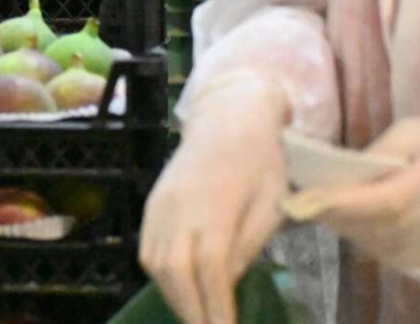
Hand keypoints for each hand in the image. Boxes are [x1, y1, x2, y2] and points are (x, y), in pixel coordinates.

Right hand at [139, 75, 290, 323]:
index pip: (211, 270)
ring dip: (173, 296)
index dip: (216, 307)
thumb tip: (227, 284)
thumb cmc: (262, 160)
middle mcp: (180, 208)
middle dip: (191, 310)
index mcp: (216, 208)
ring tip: (196, 316)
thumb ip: (247, 246)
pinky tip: (179, 287)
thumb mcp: (271, 204)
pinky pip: (147, 247)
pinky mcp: (152, 202)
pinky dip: (160, 275)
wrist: (228, 116)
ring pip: (154, 263)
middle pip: (175, 272)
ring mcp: (160, 204)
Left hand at [280, 118, 419, 268]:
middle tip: (304, 200)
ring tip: (326, 209)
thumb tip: (342, 176)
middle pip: (376, 228)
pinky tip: (358, 223)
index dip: (343, 204)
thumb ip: (381, 154)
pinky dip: (370, 241)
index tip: (305, 199)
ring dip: (350, 230)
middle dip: (336, 216)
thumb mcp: (418, 131)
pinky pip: (394, 256)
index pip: (384, 203)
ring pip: (381, 246)